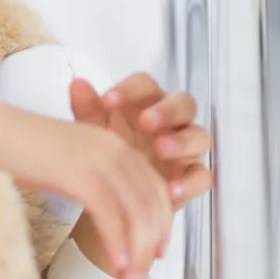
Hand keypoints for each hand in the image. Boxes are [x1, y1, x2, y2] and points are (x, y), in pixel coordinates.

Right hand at [0, 99, 172, 278]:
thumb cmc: (13, 149)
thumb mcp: (63, 164)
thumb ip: (86, 181)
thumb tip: (101, 216)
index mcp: (111, 142)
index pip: (154, 187)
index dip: (160, 224)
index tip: (153, 254)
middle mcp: (113, 146)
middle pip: (151, 202)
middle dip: (150, 244)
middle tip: (139, 277)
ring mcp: (98, 158)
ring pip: (136, 212)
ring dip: (136, 251)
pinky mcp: (79, 172)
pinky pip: (111, 214)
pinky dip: (117, 243)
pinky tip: (117, 265)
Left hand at [70, 73, 212, 257]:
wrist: (113, 195)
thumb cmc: (109, 153)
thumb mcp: (93, 132)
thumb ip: (88, 109)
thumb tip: (77, 83)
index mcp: (146, 104)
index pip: (147, 85)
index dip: (130, 89)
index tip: (108, 100)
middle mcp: (171, 123)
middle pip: (183, 104)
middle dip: (167, 110)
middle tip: (146, 121)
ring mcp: (185, 150)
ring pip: (198, 136)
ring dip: (182, 141)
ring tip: (160, 149)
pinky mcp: (191, 177)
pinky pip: (201, 177)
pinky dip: (190, 182)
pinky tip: (170, 188)